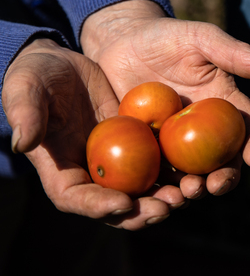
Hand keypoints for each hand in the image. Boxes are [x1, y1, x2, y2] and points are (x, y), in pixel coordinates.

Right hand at [2, 38, 185, 229]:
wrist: (65, 64)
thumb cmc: (38, 77)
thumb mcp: (26, 88)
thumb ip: (25, 113)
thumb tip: (22, 142)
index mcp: (62, 171)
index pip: (76, 199)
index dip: (98, 207)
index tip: (123, 202)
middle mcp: (94, 175)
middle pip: (118, 206)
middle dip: (143, 211)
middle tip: (168, 206)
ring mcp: (120, 163)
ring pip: (146, 190)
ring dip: (169, 196)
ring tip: (191, 191)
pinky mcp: (141, 147)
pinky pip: (162, 164)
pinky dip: (179, 170)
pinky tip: (200, 168)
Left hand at [81, 0, 249, 196]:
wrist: (120, 43)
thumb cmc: (166, 36)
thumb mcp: (201, 38)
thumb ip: (235, 52)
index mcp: (225, 105)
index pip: (248, 127)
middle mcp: (207, 130)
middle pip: (224, 160)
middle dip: (225, 177)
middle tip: (215, 185)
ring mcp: (177, 143)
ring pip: (193, 173)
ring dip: (194, 188)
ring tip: (187, 192)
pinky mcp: (150, 149)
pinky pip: (157, 172)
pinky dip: (160, 187)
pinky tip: (156, 194)